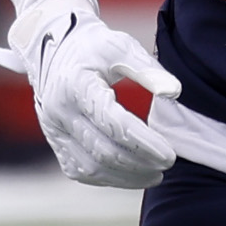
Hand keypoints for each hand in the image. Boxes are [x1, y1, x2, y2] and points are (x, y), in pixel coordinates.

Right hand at [6, 8, 179, 189]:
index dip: (144, 143)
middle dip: (140, 163)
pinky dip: (108, 178)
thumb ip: (148, 70)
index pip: (114, 123)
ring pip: (92, 167)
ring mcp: (53, 130)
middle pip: (103, 151)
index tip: (170, 154)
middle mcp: (59, 111)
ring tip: (155, 174)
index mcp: (76, 85)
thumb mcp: (121, 46)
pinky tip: (132, 174)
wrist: (51, 48)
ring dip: (126, 176)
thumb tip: (174, 92)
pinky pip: (81, 171)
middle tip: (168, 163)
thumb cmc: (93, 47)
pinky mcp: (55, 143)